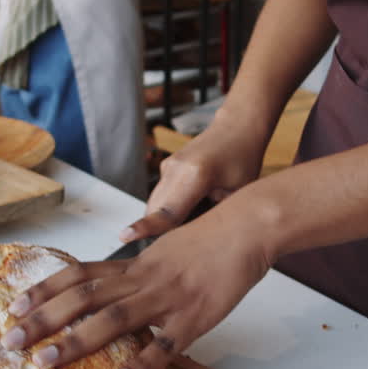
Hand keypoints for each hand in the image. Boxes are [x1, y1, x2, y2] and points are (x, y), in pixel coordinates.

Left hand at [1, 207, 272, 368]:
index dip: (45, 289)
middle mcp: (142, 280)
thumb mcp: (164, 246)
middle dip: (44, 320)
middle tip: (10, 339)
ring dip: (75, 342)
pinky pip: (163, 346)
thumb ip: (137, 263)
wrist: (247, 228)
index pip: (79, 274)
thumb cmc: (208, 240)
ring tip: (45, 363)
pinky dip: (140, 365)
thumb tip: (113, 266)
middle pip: (83, 298)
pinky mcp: (194, 319)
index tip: (15, 306)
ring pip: (113, 320)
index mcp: (134, 265)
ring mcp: (167, 299)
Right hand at [123, 110, 268, 242]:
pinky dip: (171, 207)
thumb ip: (211, 216)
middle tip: (188, 239)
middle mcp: (175, 169)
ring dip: (168, 218)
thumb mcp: (236, 194)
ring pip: (156, 204)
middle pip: (156, 211)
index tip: (125, 236)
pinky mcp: (166, 168)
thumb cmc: (242, 160)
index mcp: (195, 175)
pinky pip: (161, 196)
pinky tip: (195, 203)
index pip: (168, 211)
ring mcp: (168, 167)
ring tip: (198, 213)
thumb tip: (192, 239)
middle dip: (163, 230)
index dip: (147, 227)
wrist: (236, 128)